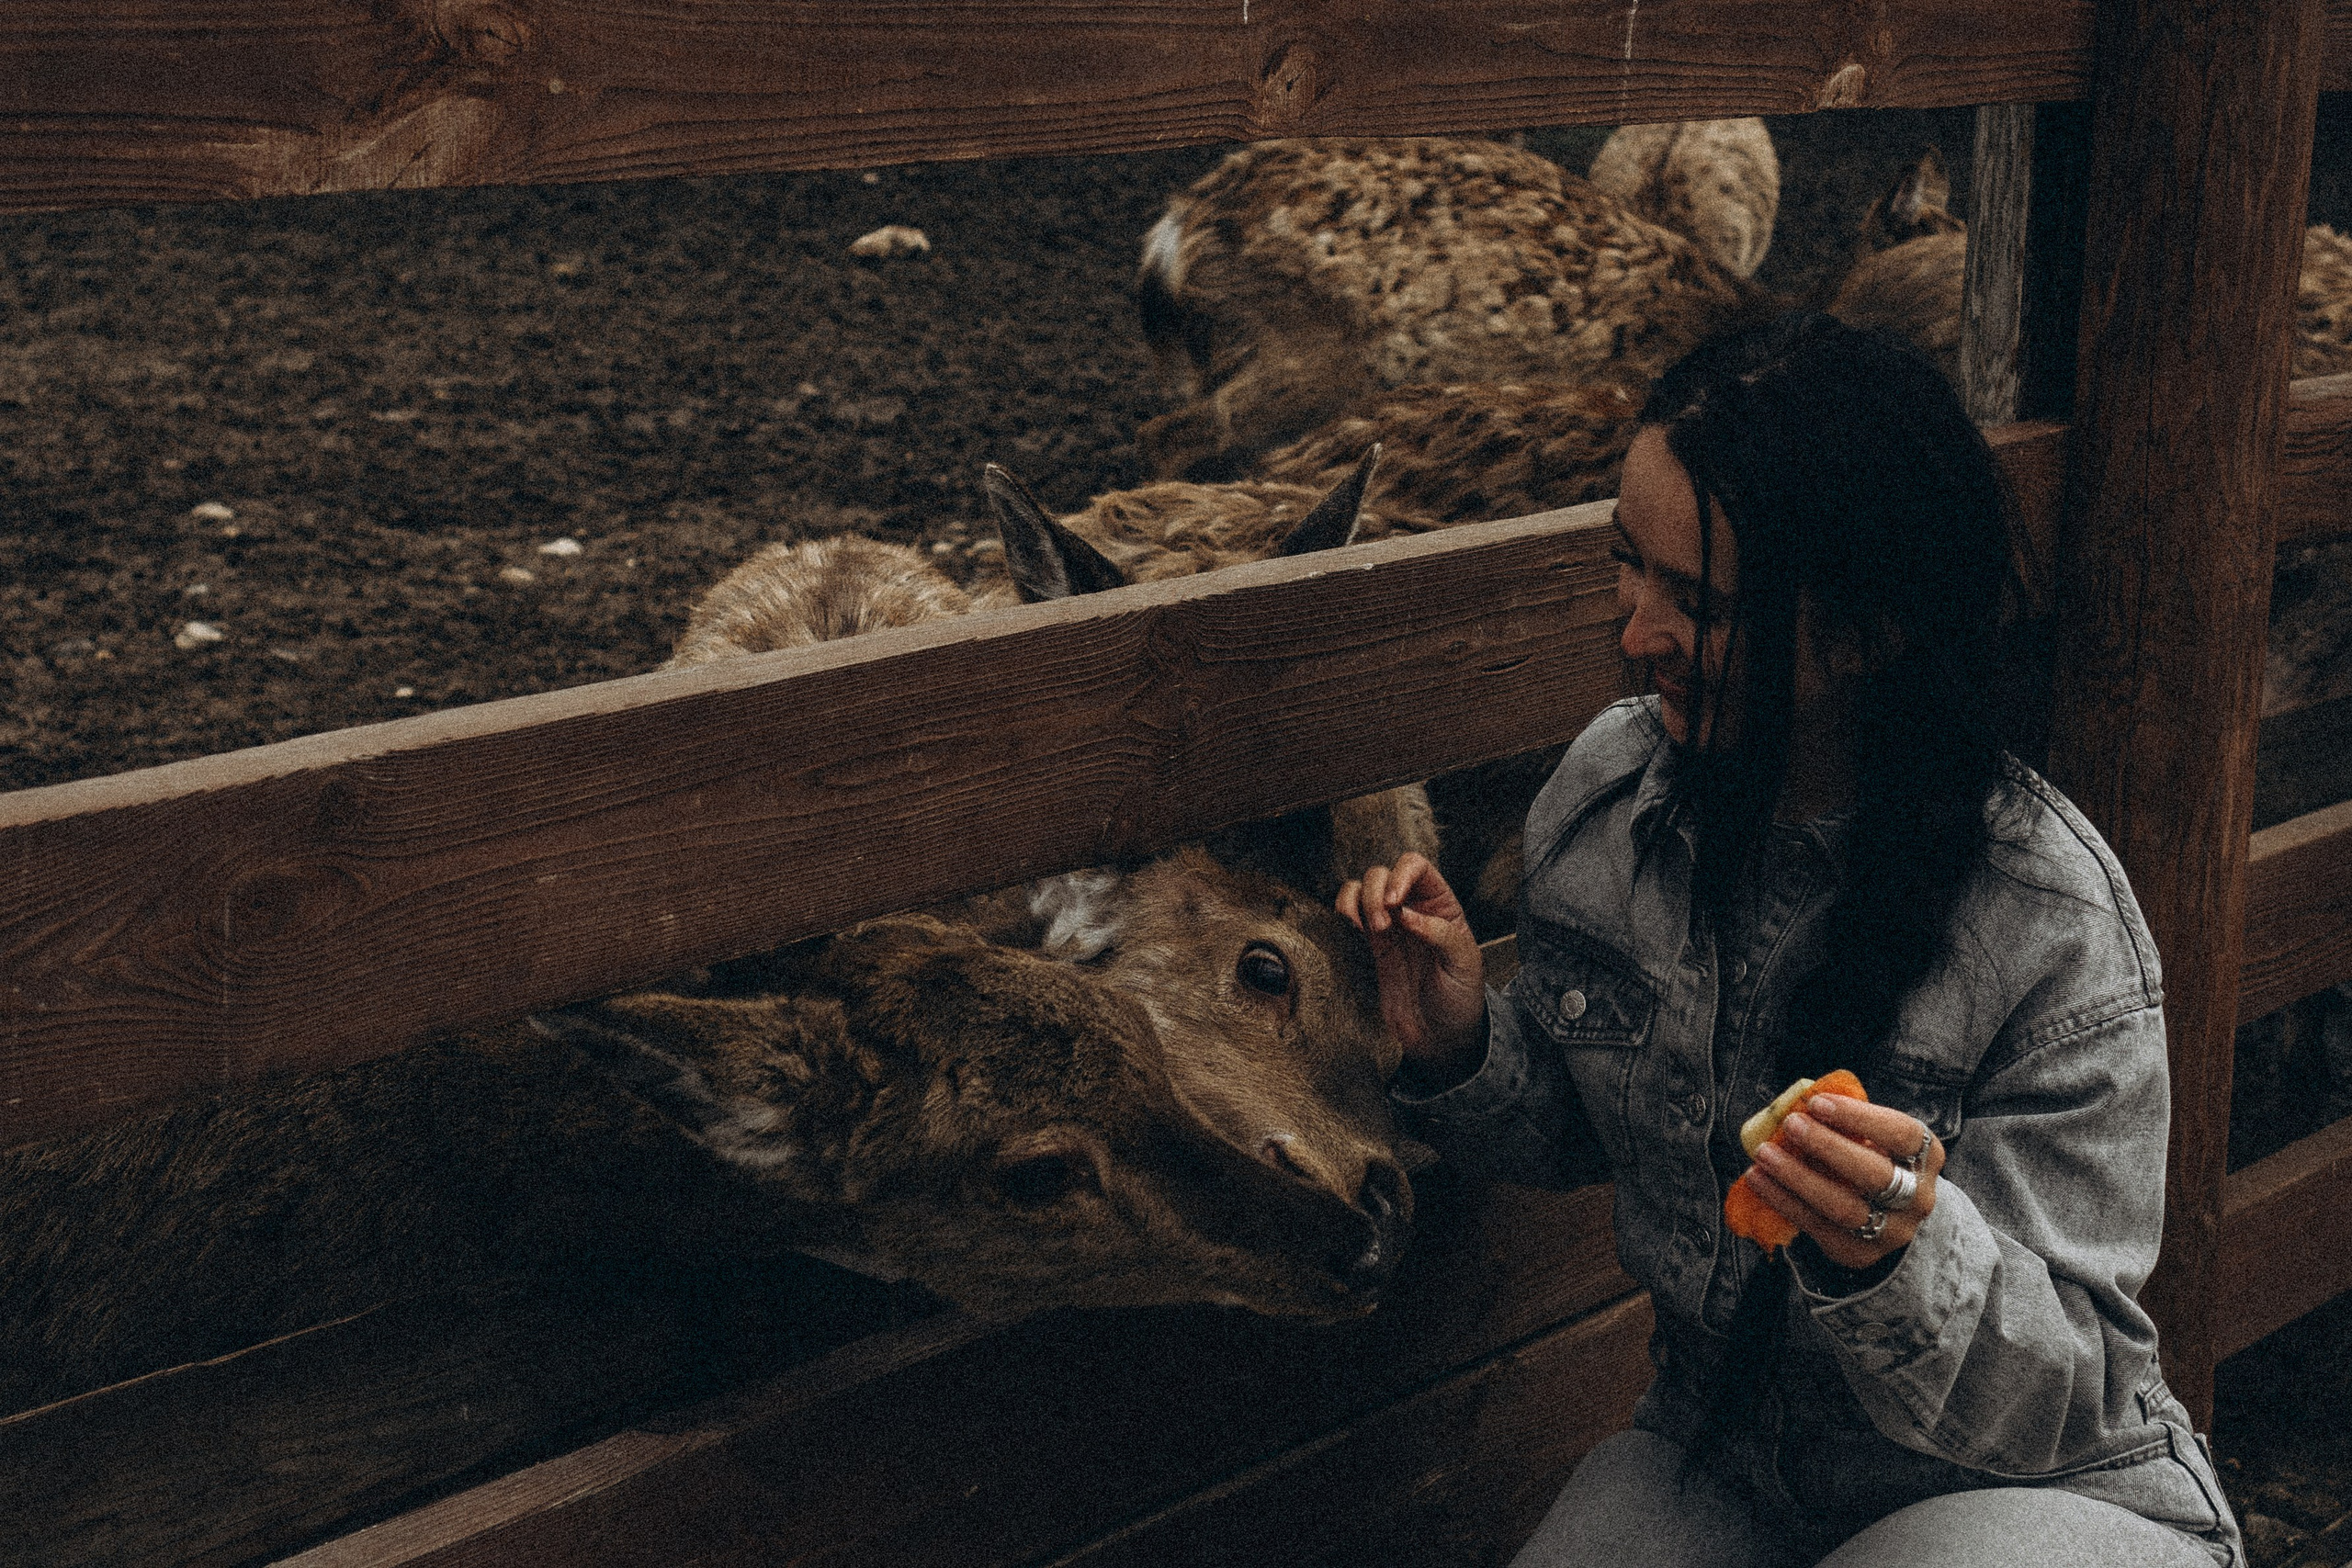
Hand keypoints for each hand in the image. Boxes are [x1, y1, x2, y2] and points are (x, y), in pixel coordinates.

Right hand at [1335, 853, 1486, 1069]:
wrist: (1439, 1038)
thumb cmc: (1460, 1000)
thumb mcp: (1464, 965)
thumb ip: (1440, 934)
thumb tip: (1406, 913)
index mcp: (1443, 906)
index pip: (1417, 867)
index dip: (1401, 875)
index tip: (1394, 902)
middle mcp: (1414, 908)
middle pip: (1383, 873)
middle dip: (1377, 893)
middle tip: (1382, 926)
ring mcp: (1389, 925)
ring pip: (1361, 887)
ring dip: (1358, 900)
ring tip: (1369, 930)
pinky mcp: (1370, 945)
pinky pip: (1350, 913)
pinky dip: (1344, 911)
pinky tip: (1353, 928)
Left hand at [1742, 1092, 1944, 1269]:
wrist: (1893, 1217)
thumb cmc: (1875, 1158)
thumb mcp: (1876, 1137)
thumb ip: (1849, 1122)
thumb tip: (1797, 1102)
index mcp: (1927, 1155)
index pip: (1901, 1134)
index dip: (1858, 1117)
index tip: (1817, 1102)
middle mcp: (1918, 1196)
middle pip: (1875, 1175)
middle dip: (1827, 1146)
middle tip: (1790, 1124)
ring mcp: (1892, 1230)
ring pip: (1844, 1207)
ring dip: (1798, 1177)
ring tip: (1764, 1153)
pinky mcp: (1860, 1252)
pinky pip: (1818, 1227)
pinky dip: (1784, 1201)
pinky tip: (1758, 1179)